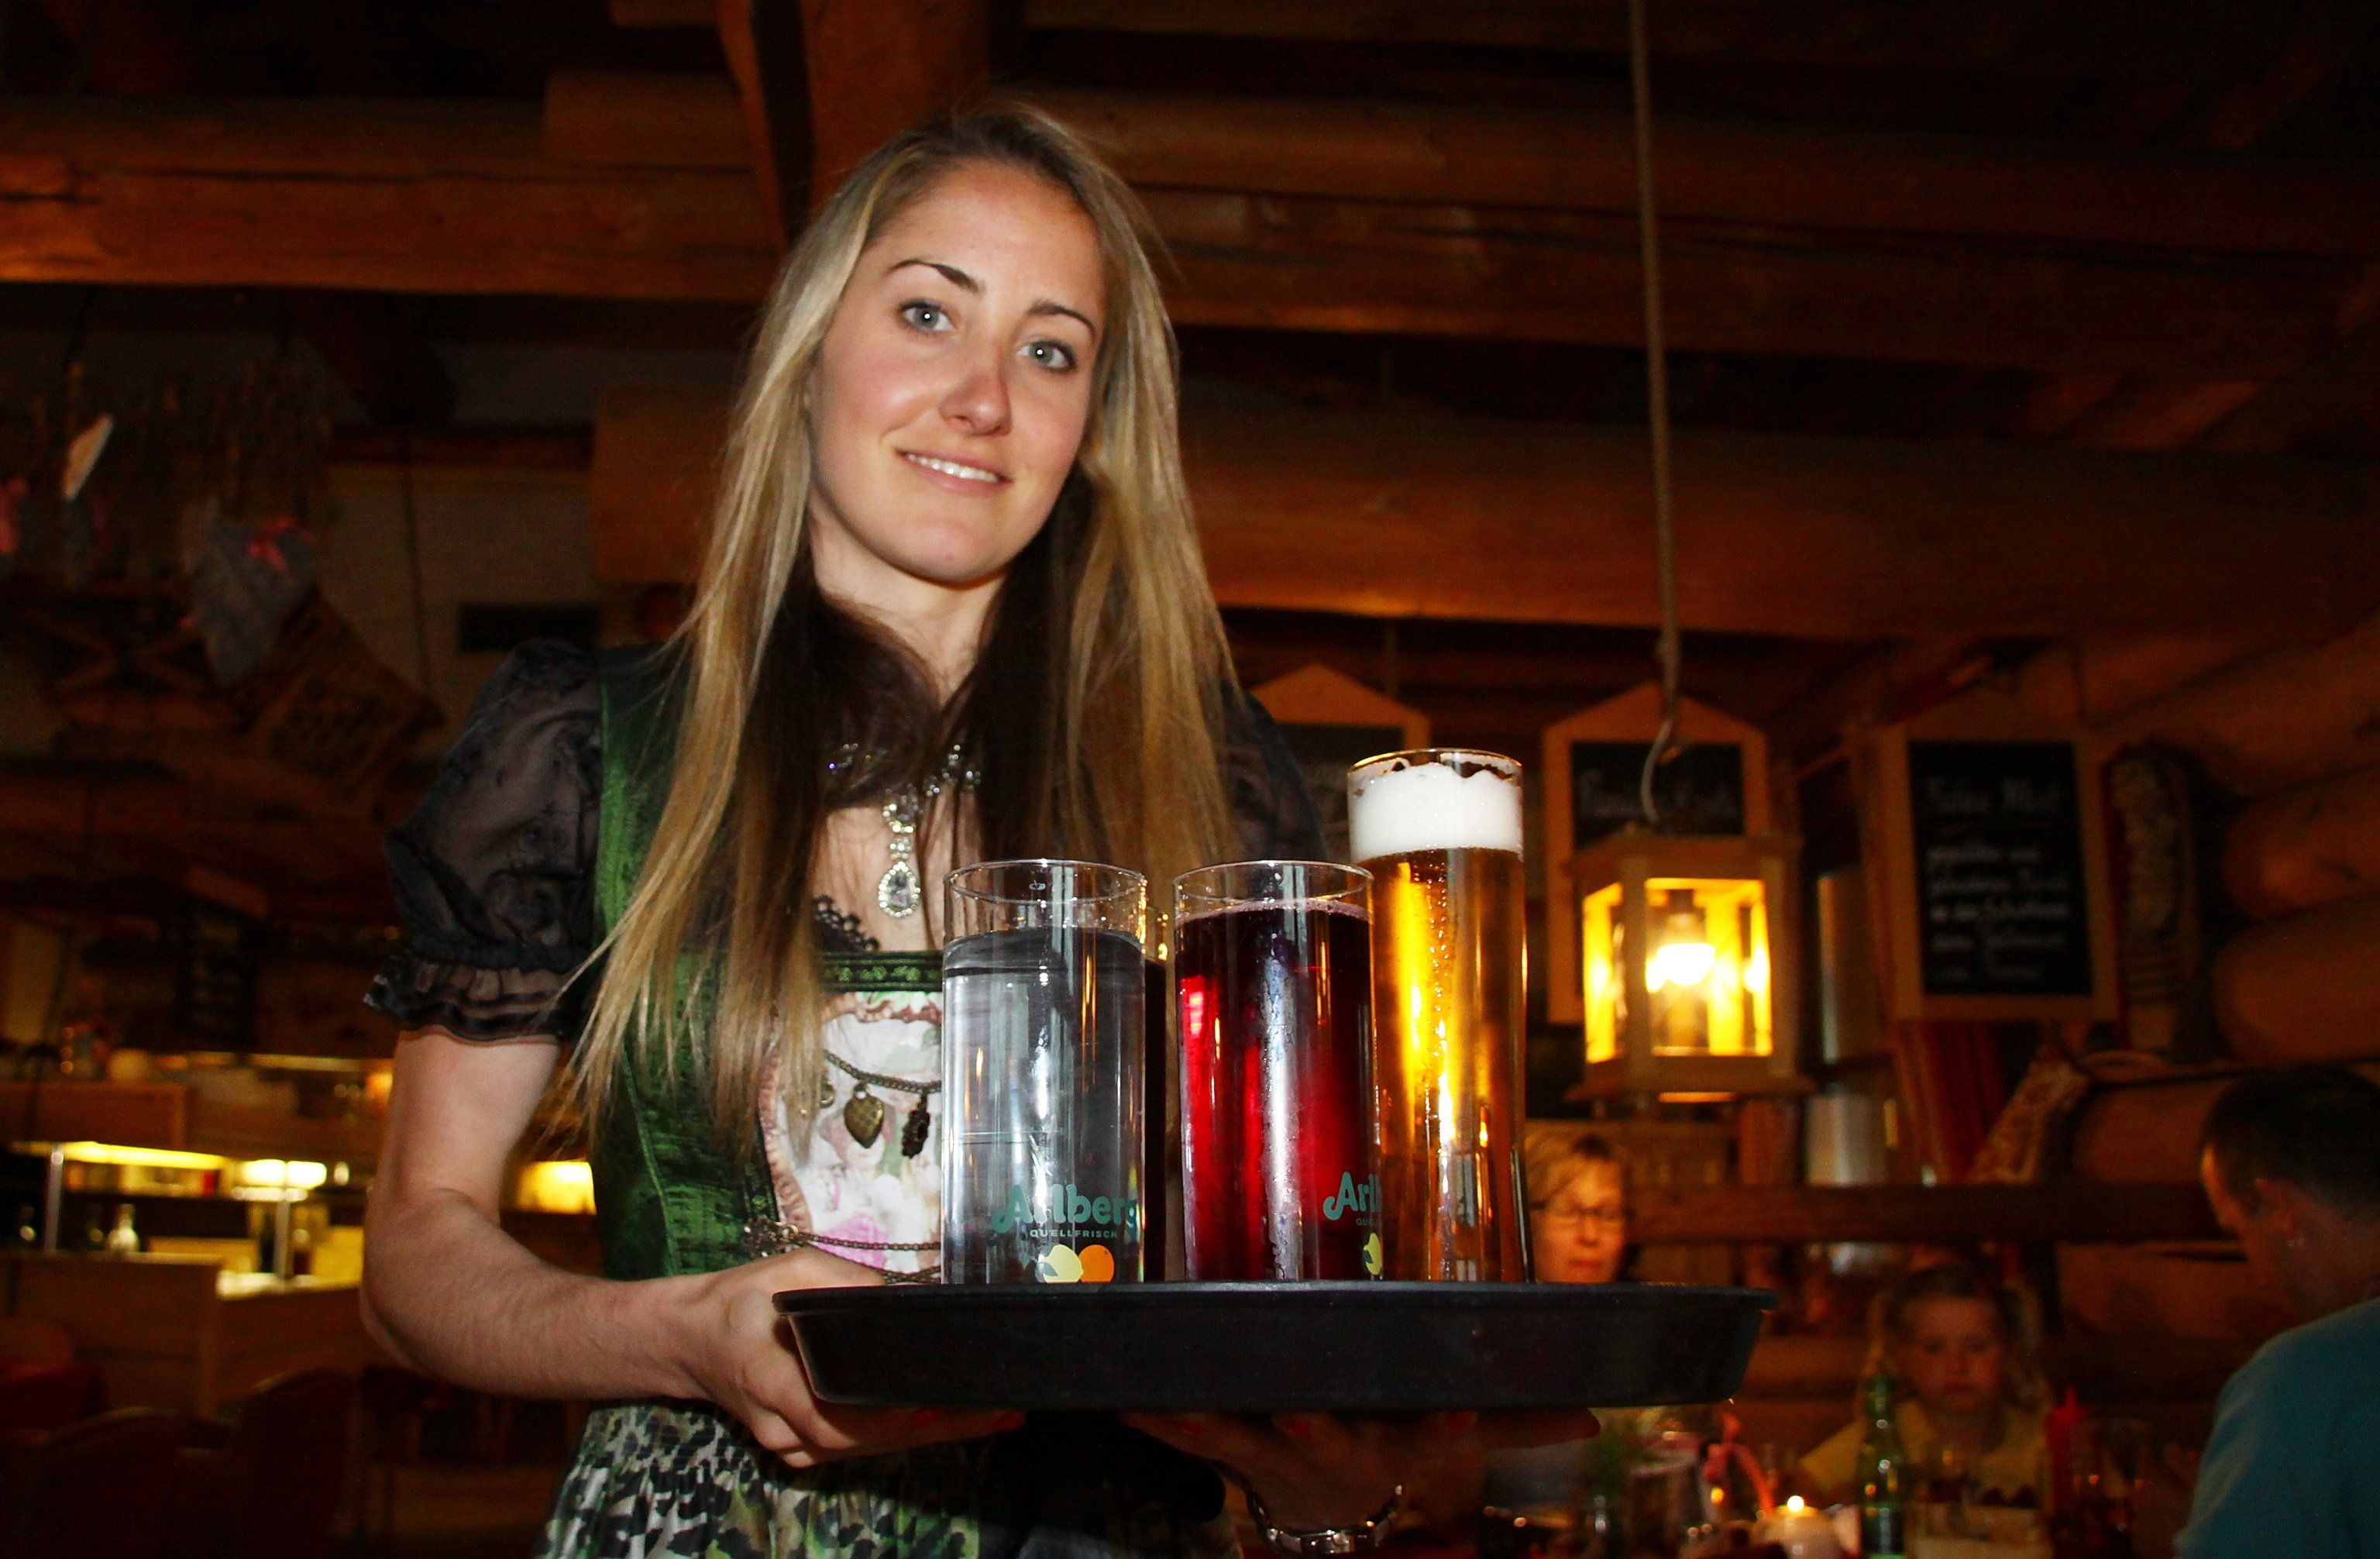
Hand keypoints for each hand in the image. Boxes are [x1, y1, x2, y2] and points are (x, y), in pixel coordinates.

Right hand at [673, 1250, 1017, 1467]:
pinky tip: (948, 1420)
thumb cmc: (742, 1299)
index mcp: (770, 1379)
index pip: (832, 1414)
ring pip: (868, 1449)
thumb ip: (846, 1283)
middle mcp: (782, 1426)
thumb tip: (904, 1296)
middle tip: (998, 1411)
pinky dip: (903, 1435)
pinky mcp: (802, 1450)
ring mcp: (791, 1446)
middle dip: (936, 1427)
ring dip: (930, 1435)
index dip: (887, 1418)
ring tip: (991, 1415)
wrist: (690, 1339)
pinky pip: (860, 1447)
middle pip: (865, 1440)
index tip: (937, 1405)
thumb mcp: (791, 1271)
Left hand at [1122, 1410, 1598, 1531]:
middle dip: (1318, 1431)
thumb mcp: (1445, 1443)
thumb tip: (1592, 1416)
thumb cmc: (1389, 1456)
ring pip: (1242, 1440)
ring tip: (1180, 1397)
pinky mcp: (1227, 1451)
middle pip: (1328, 1442)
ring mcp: (1275, 1459)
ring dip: (1208, 1423)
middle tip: (1307, 1416)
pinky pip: (1186, 1436)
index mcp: (1393, 1449)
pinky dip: (1155, 1418)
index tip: (1464, 1425)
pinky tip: (1124, 1397)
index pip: (1433, 1442)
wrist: (1324, 1521)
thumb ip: (1516, 1426)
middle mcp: (1335, 1456)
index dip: (1453, 1437)